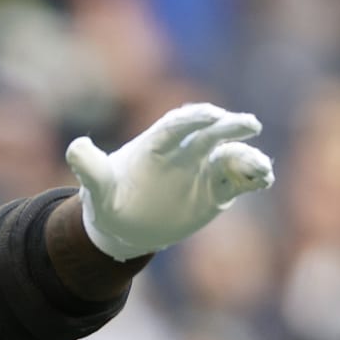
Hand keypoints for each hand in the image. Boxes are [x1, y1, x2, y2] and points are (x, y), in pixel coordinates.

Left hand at [66, 103, 274, 260]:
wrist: (127, 225)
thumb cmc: (110, 201)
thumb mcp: (97, 188)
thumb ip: (90, 168)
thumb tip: (75, 146)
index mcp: (156, 144)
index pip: (177, 125)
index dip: (193, 118)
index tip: (209, 115)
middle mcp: (184, 152)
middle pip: (210, 133)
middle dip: (229, 126)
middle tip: (249, 124)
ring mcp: (203, 170)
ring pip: (231, 157)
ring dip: (247, 158)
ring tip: (259, 167)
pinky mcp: (216, 191)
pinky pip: (240, 182)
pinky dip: (253, 178)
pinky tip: (263, 179)